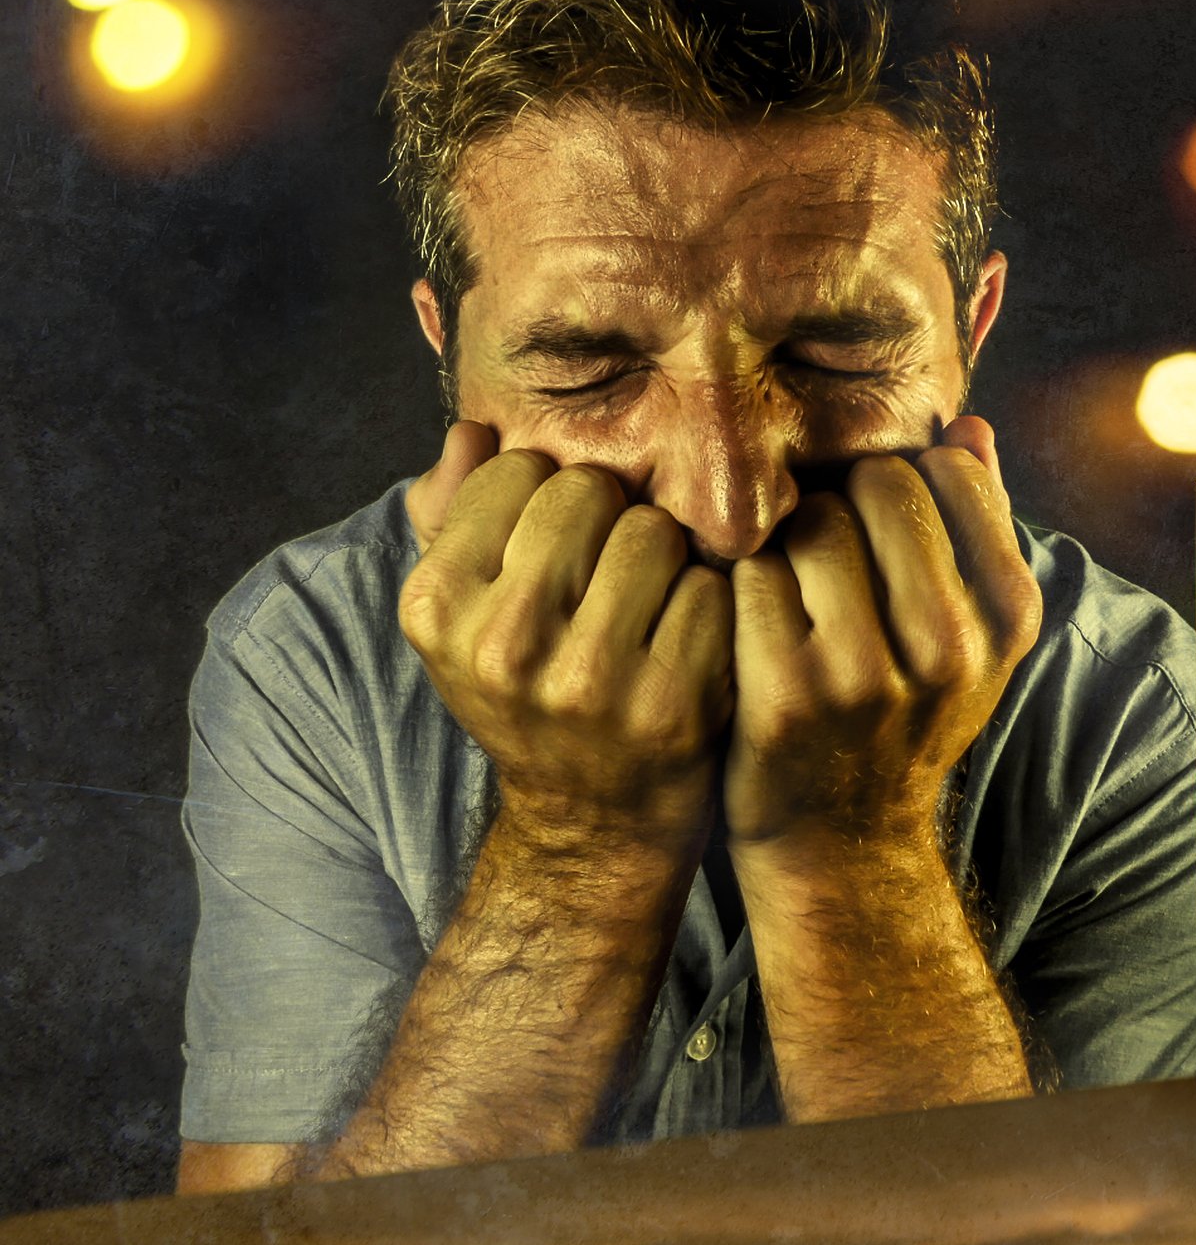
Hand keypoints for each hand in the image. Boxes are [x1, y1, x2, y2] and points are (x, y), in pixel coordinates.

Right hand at [397, 431, 733, 847]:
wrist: (591, 815)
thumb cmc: (530, 688)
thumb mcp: (466, 612)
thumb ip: (455, 512)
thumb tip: (472, 429)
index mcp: (435, 607)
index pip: (517, 469)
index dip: (548, 495)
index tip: (552, 550)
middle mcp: (502, 645)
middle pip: (588, 490)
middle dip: (608, 517)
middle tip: (606, 577)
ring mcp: (590, 680)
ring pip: (653, 531)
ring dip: (663, 556)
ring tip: (645, 605)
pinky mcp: (672, 703)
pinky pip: (711, 588)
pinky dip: (707, 605)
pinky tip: (682, 644)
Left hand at [722, 416, 1041, 853]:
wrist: (841, 840)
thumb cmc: (903, 712)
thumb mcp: (970, 633)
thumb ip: (977, 525)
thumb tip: (967, 426)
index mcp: (1008, 617)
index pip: (946, 471)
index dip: (902, 483)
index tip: (885, 530)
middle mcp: (949, 647)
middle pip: (877, 487)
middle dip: (844, 504)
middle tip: (830, 559)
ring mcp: (866, 675)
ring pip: (812, 523)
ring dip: (791, 543)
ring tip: (796, 592)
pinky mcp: (784, 694)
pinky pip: (753, 574)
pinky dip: (745, 587)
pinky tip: (755, 625)